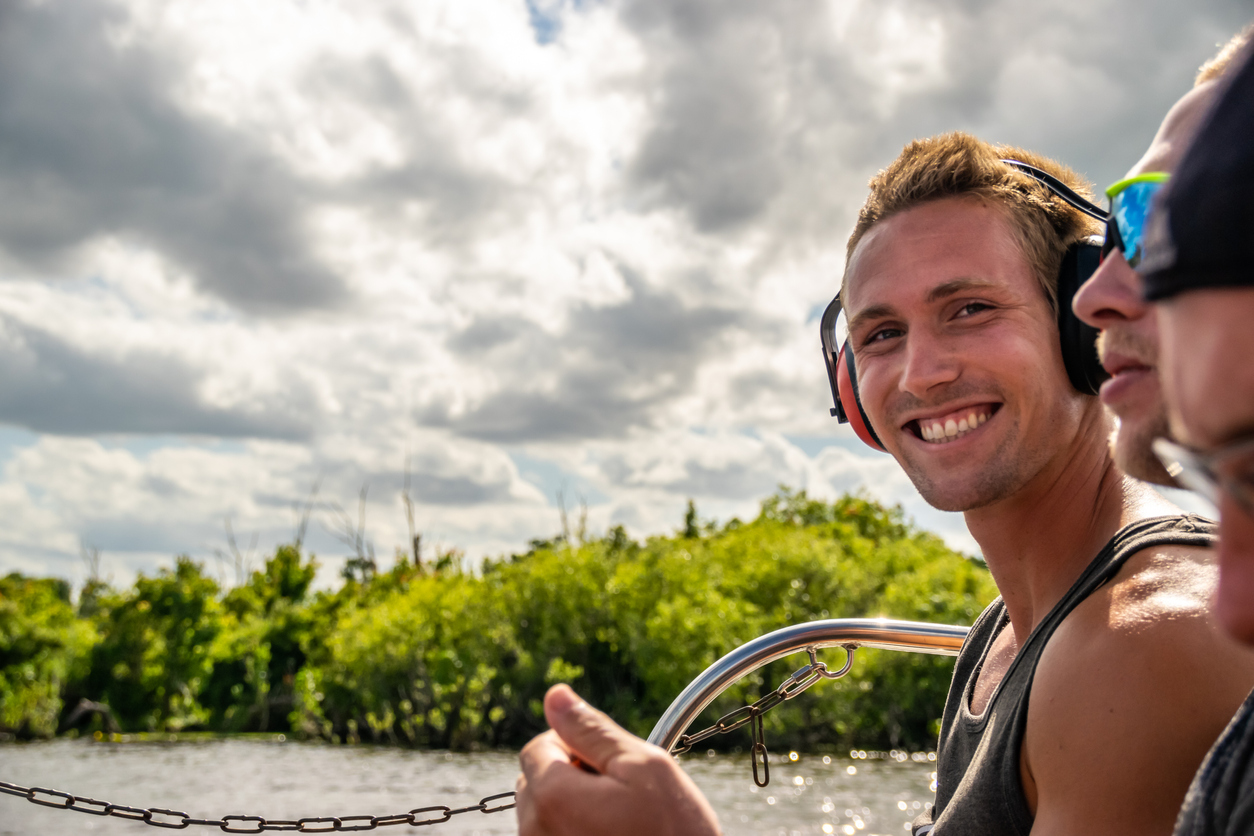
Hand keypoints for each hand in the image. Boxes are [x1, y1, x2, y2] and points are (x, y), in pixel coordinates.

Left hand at [516, 684, 720, 835]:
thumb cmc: (675, 835)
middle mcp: (534, 832)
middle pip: (536, 781)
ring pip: (543, 815)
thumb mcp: (644, 768)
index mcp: (551, 796)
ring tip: (621, 825)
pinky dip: (576, 835)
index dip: (576, 746)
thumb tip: (555, 694)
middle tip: (621, 797)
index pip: (539, 746)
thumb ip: (592, 729)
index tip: (613, 767)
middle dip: (571, 778)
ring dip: (573, 809)